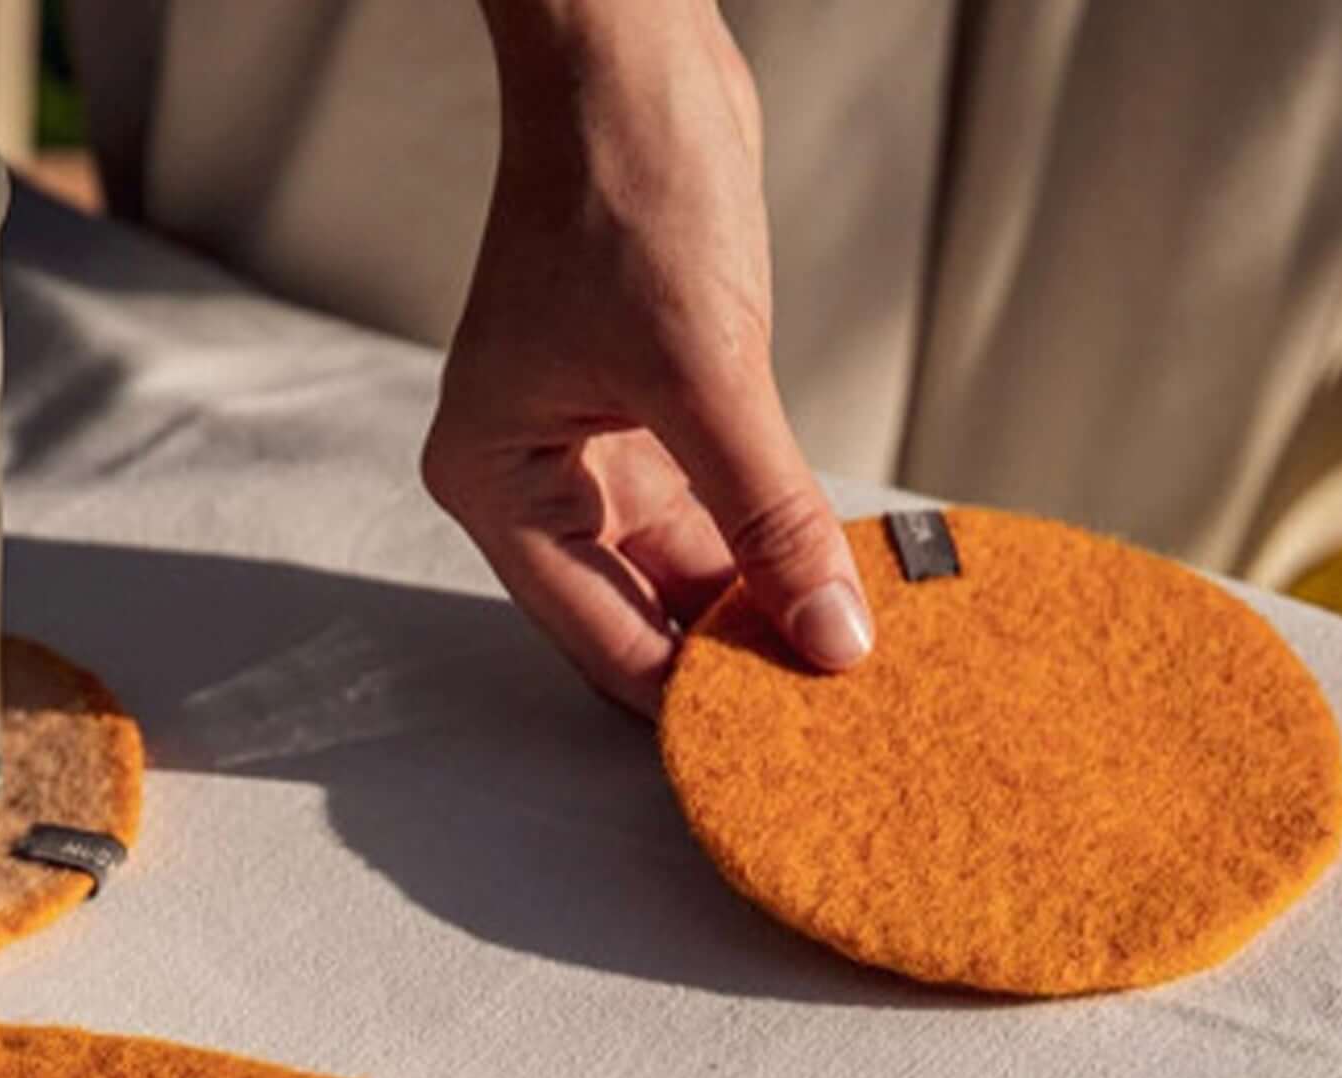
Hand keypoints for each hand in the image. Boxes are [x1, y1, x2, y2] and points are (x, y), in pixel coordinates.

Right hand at [423, 0, 872, 716]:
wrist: (632, 54)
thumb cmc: (622, 185)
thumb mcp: (706, 373)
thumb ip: (770, 517)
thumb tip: (832, 634)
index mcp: (501, 483)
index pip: (601, 636)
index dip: (689, 695)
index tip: (777, 745)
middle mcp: (536, 480)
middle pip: (640, 614)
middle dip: (729, 658)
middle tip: (822, 713)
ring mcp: (594, 452)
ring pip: (684, 571)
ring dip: (759, 605)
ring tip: (840, 658)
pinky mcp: (653, 418)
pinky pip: (715, 515)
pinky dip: (768, 546)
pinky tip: (829, 581)